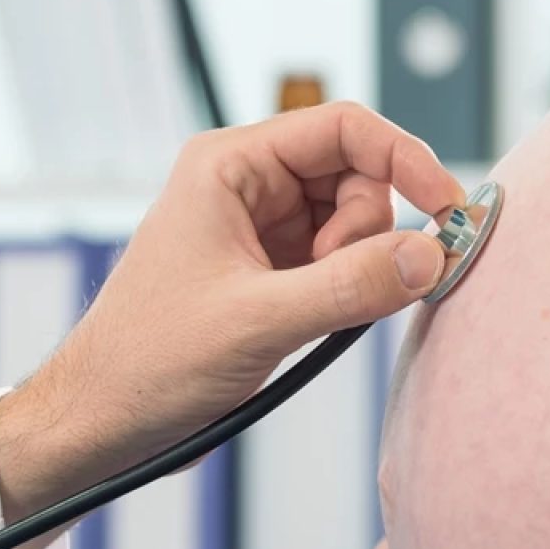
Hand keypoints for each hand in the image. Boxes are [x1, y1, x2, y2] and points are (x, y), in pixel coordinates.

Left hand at [0, 103, 462, 516]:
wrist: (102, 421)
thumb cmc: (148, 362)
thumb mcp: (258, 322)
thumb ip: (350, 286)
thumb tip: (430, 255)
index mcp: (228, 165)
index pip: (342, 128)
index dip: (404, 158)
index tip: (447, 207)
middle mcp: (247, 186)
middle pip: (357, 176)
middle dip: (368, 232)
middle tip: (338, 285)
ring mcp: (260, 230)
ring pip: (354, 224)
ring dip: (356, 267)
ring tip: (307, 314)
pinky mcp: (271, 273)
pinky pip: (339, 263)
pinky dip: (348, 290)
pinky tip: (316, 324)